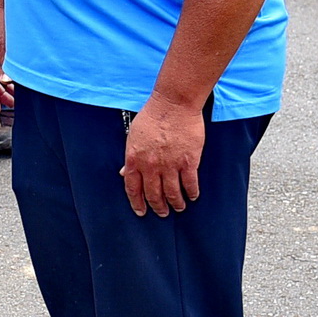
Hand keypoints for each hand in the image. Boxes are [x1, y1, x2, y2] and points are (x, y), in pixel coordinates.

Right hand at [0, 9, 12, 114]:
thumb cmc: (0, 24)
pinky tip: (15, 78)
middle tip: (12, 103)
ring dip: (4, 84)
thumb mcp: (5, 50)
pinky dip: (6, 73)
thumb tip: (7, 83)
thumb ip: (6, 68)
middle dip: (1, 93)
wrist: (2, 4)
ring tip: (16, 93)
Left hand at [121, 94, 204, 215]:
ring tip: (179, 207)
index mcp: (134, 159)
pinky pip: (190, 184)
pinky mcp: (188, 162)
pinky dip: (192, 193)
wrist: (174, 104)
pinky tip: (193, 196)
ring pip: (172, 193)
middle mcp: (151, 166)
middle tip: (162, 212)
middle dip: (158, 207)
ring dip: (175, 203)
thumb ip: (130, 157)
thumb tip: (125, 173)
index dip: (137, 203)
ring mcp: (170, 165)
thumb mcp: (134, 136)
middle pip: (153, 195)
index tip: (141, 212)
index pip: (133, 189)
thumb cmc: (153, 116)